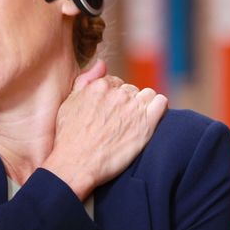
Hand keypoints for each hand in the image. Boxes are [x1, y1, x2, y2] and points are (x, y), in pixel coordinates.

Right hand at [42, 59, 168, 199]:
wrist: (76, 164)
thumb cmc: (68, 138)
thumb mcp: (69, 103)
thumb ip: (85, 81)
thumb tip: (102, 64)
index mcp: (100, 86)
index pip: (115, 83)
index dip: (112, 98)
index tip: (110, 112)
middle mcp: (118, 93)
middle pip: (131, 90)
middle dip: (127, 103)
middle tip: (120, 121)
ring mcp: (133, 108)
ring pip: (148, 95)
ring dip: (143, 105)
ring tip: (135, 121)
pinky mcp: (146, 124)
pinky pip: (161, 104)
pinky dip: (158, 108)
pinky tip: (150, 119)